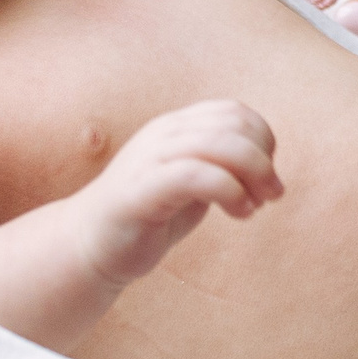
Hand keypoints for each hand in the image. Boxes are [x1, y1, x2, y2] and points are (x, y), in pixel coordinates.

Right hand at [79, 100, 283, 288]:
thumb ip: (222, 166)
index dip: (262, 139)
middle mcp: (163, 134)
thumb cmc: (148, 216)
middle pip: (232, 125)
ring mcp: (149, 159)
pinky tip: (239, 212)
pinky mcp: (141, 190)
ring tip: (255, 206)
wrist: (88, 247)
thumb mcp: (192, 182)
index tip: (266, 177)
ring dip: (253, 174)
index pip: (233, 111)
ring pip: (218, 144)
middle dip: (263, 160)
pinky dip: (229, 191)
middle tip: (270, 196)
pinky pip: (194, 175)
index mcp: (176, 127)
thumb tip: (267, 164)